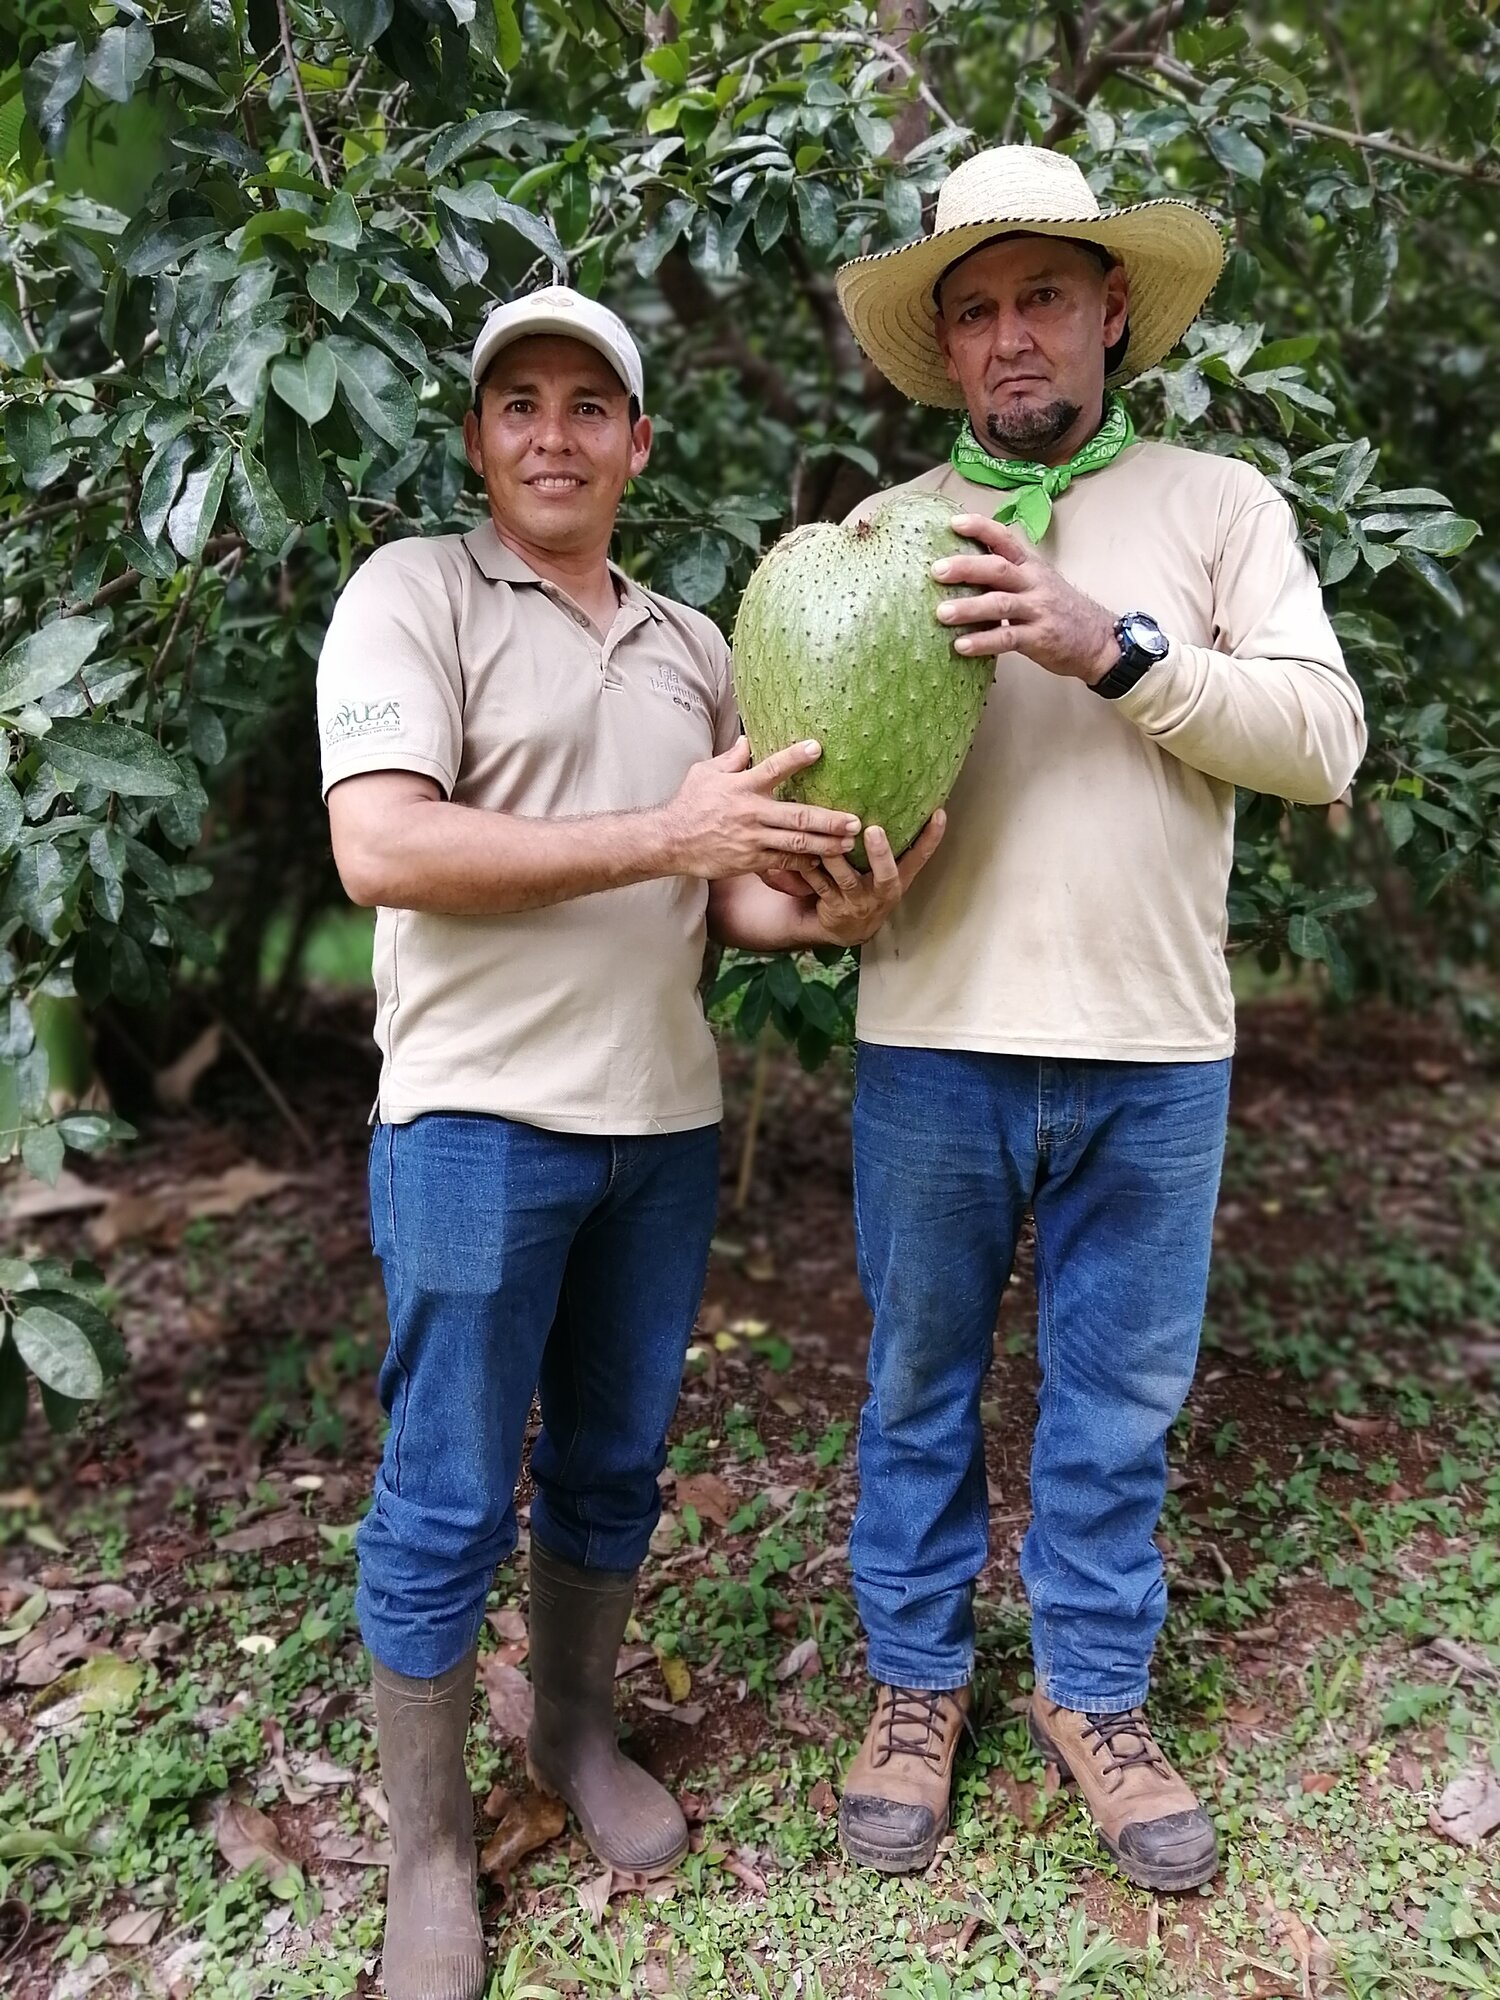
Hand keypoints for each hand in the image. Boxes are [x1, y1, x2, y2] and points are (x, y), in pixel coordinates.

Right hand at [663, 737, 860, 880]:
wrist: (671, 841)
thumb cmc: (689, 804)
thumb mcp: (705, 773)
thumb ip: (731, 758)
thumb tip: (747, 740)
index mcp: (741, 786)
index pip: (773, 768)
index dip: (795, 757)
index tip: (818, 748)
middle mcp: (751, 813)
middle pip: (798, 816)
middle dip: (829, 819)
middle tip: (855, 820)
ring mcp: (753, 840)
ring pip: (797, 843)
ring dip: (826, 844)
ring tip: (849, 844)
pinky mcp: (750, 861)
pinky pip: (783, 862)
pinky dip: (804, 862)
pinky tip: (823, 861)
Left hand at [798, 813, 946, 944]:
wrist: (845, 931)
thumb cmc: (867, 890)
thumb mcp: (884, 875)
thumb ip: (890, 849)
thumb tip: (892, 797)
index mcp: (898, 880)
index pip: (920, 857)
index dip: (932, 837)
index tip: (939, 813)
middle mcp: (881, 892)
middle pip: (886, 874)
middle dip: (880, 853)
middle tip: (874, 830)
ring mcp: (857, 901)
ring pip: (845, 877)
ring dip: (835, 856)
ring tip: (827, 833)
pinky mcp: (833, 906)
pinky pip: (818, 883)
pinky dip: (808, 865)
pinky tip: (800, 847)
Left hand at [931, 515, 1119, 682]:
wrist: (1099, 640)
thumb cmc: (1059, 611)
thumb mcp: (1038, 583)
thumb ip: (1007, 575)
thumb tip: (962, 569)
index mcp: (1030, 566)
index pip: (1005, 539)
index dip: (980, 528)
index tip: (953, 523)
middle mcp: (1034, 583)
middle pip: (998, 569)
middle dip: (966, 567)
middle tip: (937, 570)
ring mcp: (1038, 610)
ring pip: (1000, 604)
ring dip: (969, 608)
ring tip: (941, 613)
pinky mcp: (1040, 638)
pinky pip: (1008, 638)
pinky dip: (983, 641)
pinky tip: (961, 645)